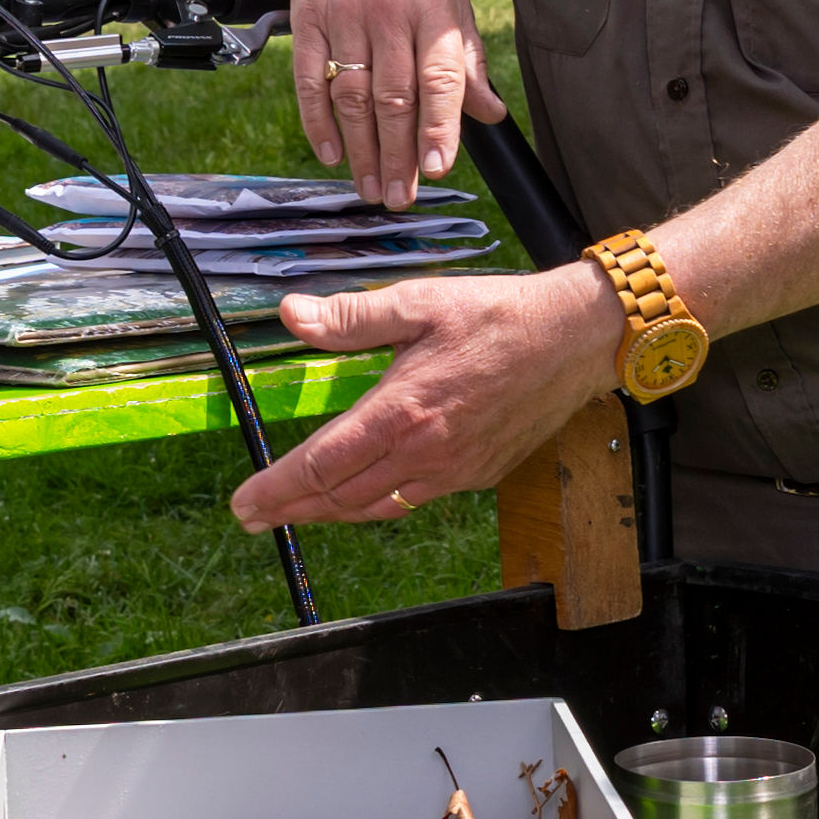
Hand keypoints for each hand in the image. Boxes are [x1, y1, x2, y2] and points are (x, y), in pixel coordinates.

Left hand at [228, 265, 623, 531]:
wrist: (576, 339)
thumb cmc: (499, 315)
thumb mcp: (418, 303)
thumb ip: (350, 318)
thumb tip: (291, 315)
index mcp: (402, 410)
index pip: (322, 464)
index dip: (276, 489)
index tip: (243, 504)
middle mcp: (425, 452)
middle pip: (342, 497)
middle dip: (291, 508)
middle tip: (253, 515)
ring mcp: (454, 471)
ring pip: (376, 508)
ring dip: (331, 512)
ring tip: (296, 511)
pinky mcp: (477, 474)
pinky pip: (413, 501)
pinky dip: (377, 505)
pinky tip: (363, 496)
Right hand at [283, 0, 501, 207]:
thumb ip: (466, 59)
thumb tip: (491, 114)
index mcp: (433, 8)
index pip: (439, 76)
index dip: (440, 125)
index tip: (438, 167)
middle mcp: (389, 11)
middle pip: (393, 96)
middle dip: (397, 154)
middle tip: (400, 196)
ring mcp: (344, 14)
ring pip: (353, 96)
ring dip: (360, 150)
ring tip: (370, 187)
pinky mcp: (307, 16)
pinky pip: (310, 79)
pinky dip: (318, 122)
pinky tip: (332, 154)